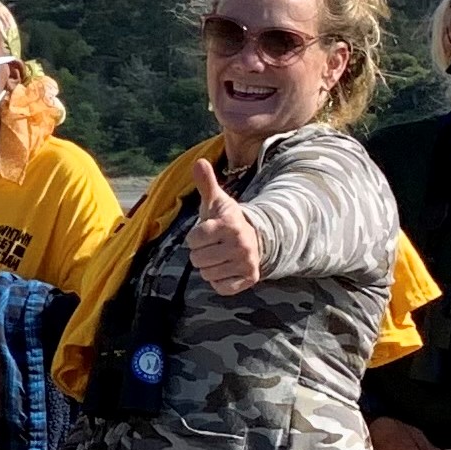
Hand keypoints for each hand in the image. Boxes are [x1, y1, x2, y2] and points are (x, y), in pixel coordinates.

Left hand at [185, 157, 264, 293]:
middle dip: (200, 253)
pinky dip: (219, 281)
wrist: (256, 238)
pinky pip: (220, 287)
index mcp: (229, 224)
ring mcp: (246, 262)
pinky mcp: (249, 278)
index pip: (194, 239)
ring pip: (207, 274)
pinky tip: (226, 268)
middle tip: (212, 246)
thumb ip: (206, 183)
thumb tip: (198, 161)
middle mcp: (240, 244)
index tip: (205, 233)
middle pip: (197, 259)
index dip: (194, 237)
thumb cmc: (227, 220)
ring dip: (208, 267)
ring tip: (219, 256)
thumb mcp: (216, 202)